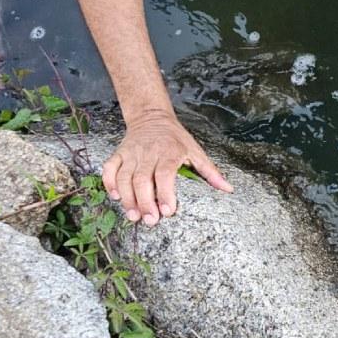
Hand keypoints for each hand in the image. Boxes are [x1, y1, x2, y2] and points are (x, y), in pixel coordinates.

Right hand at [102, 111, 232, 223]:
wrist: (151, 116)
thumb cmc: (176, 138)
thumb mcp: (195, 150)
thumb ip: (210, 171)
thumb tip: (228, 189)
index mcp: (170, 152)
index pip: (165, 174)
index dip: (165, 193)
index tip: (167, 212)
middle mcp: (148, 152)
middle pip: (142, 179)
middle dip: (145, 202)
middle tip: (150, 221)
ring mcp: (131, 153)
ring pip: (124, 177)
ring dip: (127, 198)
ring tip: (133, 216)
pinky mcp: (119, 153)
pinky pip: (109, 168)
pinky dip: (109, 183)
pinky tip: (115, 197)